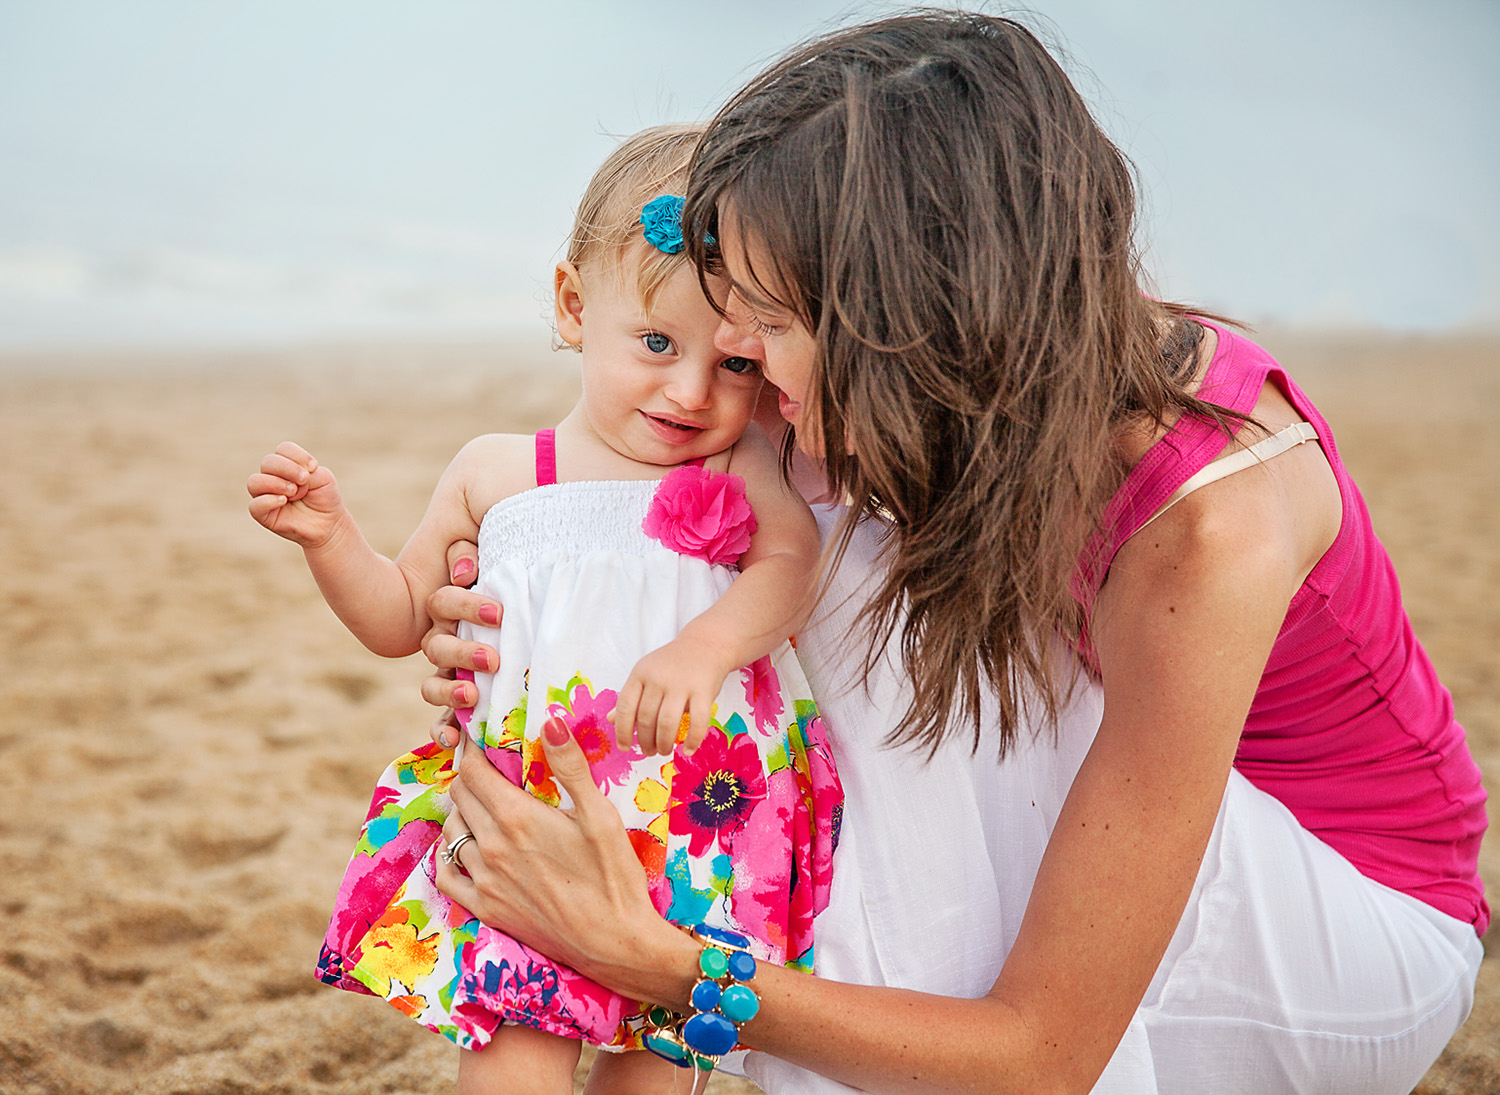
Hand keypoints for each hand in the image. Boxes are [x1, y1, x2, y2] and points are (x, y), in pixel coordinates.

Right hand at [246, 441, 344, 547]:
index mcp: (286, 464)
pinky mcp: (263, 514)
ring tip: (294, 492)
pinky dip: (269, 500)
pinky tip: (284, 501)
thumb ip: (306, 470)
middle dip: (288, 469)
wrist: (329, 523)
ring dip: (276, 483)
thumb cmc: (324, 497)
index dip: (298, 455)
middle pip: (268, 462)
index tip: (314, 467)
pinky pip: (255, 505)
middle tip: (304, 481)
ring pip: (255, 482)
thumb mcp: (323, 478)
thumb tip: (286, 479)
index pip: (283, 449)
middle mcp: (272, 477)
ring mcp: (265, 495)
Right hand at [420, 552, 498, 747]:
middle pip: (436, 646)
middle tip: (493, 659)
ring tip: (472, 697)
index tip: (498, 614)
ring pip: (432, 686)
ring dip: (448, 693)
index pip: (443, 603)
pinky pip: (443, 720)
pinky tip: (453, 741)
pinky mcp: (461, 702)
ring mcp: (451, 673)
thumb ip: (474, 553)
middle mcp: (446, 640)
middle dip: (462, 653)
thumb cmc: (516, 587)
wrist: (528, 614)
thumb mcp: (496, 564)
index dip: (464, 606)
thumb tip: (467, 567)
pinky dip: (444, 731)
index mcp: (453, 607)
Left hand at [435, 716, 684, 1002]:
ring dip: (461, 812)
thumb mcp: (601, 815)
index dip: (473, 751)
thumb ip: (571, 766)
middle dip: (469, 776)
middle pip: (460, 797)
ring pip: (452, 832)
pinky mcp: (486, 909)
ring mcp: (485, 881)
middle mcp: (492, 848)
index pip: (474, 773)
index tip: (481, 740)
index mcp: (518, 819)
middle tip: (486, 768)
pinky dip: (450, 853)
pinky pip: (447, 874)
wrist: (616, 943)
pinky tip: (465, 846)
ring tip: (482, 804)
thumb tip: (551, 721)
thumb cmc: (615, 877)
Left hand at [610, 637, 731, 756]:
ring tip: (664, 750)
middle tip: (649, 752)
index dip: (622, 730)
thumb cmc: (672, 664)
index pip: (625, 706)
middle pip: (645, 718)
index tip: (624, 747)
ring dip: (664, 743)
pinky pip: (697, 722)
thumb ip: (631, 698)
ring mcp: (681, 684)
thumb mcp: (646, 675)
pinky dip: (693, 740)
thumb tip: (611, 720)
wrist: (705, 644)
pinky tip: (689, 750)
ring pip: (666, 723)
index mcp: (640, 674)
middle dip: (645, 741)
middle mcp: (658, 678)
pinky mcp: (703, 690)